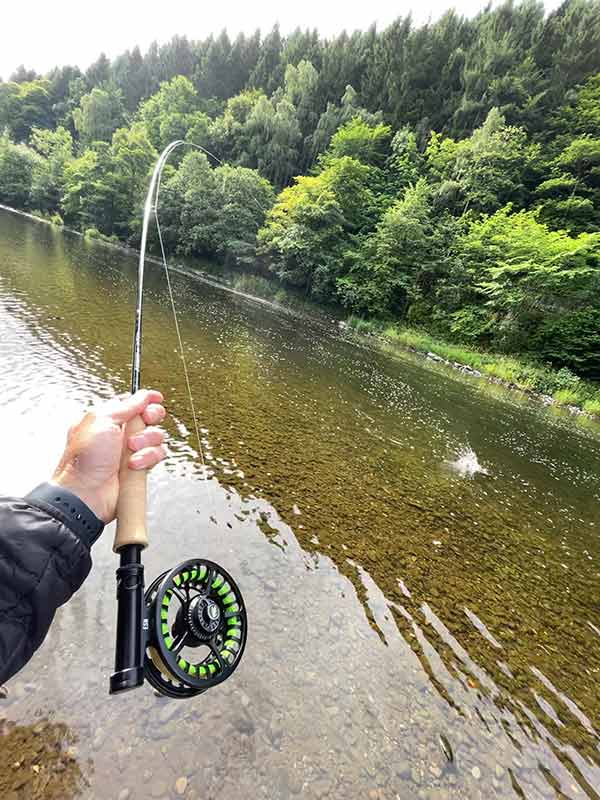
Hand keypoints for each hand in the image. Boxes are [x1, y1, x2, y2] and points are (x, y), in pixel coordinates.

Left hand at [50, 390, 166, 522]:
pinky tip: (134, 464)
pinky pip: (157, 455)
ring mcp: (130, 451)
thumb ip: (125, 405)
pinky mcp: (139, 467)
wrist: (85, 493)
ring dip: (146, 441)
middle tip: (145, 420)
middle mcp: (119, 434)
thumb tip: (141, 395)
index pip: (131, 403)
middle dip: (150, 417)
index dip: (145, 399)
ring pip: (155, 437)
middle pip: (148, 417)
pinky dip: (148, 458)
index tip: (155, 398)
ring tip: (131, 448)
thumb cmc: (83, 460)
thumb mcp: (102, 421)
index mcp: (106, 419)